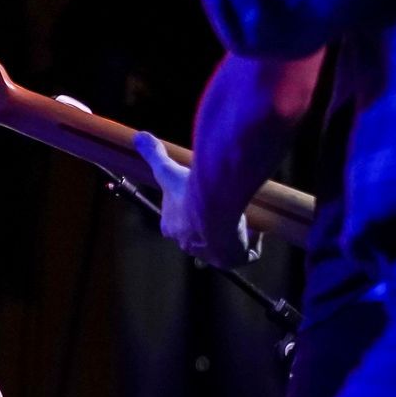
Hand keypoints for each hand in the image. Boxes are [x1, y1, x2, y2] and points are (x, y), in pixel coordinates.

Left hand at [131, 131, 252, 268]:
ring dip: (236, 234)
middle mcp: (187, 245)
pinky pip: (245, 255)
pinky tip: (256, 227)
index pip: (182, 223)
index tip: (206, 203)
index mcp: (172, 227)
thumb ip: (154, 155)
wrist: (213, 207)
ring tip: (243, 217)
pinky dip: (252, 243)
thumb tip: (139, 136)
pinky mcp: (230, 261)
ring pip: (225, 246)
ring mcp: (209, 255)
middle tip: (229, 210)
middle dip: (216, 226)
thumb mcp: (168, 170)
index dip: (195, 213)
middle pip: (205, 236)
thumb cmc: (189, 190)